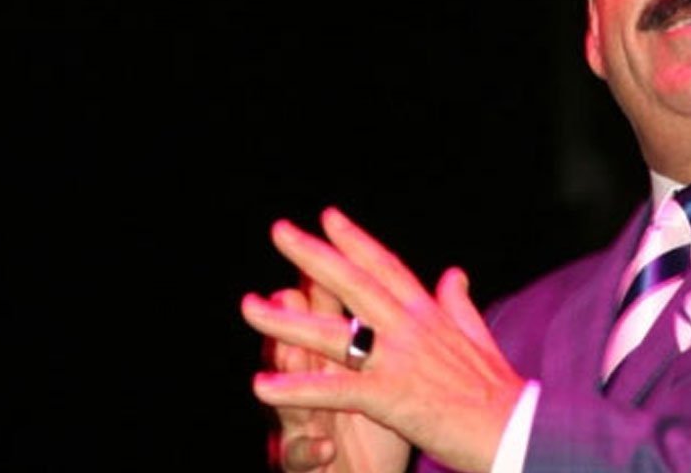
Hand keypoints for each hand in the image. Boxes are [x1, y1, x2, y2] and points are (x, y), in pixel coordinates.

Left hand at [242, 207, 525, 472]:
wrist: (520, 430)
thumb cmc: (502, 391)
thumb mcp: (480, 337)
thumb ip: (459, 304)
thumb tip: (454, 272)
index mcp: (429, 314)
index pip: (386, 267)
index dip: (355, 240)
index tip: (327, 216)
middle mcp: (411, 328)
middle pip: (353, 283)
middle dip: (313, 256)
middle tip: (279, 230)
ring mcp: (400, 360)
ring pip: (334, 333)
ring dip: (287, 321)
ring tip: (249, 308)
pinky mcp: (392, 397)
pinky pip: (336, 389)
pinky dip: (298, 387)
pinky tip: (263, 386)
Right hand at [258, 282, 409, 471]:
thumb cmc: (379, 431)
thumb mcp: (388, 378)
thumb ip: (389, 328)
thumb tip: (402, 277)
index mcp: (342, 364)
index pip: (332, 314)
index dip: (330, 279)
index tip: (329, 239)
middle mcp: (317, 388)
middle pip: (303, 347)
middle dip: (292, 318)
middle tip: (288, 292)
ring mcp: (306, 427)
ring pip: (291, 398)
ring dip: (290, 377)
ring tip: (288, 353)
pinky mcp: (307, 463)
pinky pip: (299, 456)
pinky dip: (309, 449)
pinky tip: (322, 444)